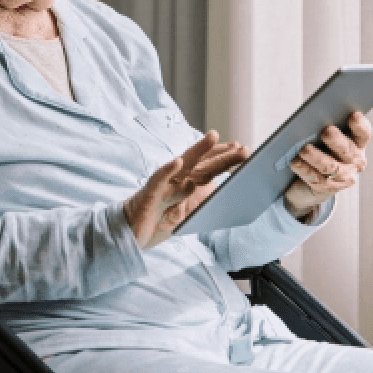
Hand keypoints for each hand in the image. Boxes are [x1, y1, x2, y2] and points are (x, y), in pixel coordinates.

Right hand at [123, 130, 249, 249]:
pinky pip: (159, 180)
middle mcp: (175, 179)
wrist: (130, 235)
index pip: (206, 166)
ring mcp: (163, 185)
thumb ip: (202, 201)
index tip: (241, 148)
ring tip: (212, 137)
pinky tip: (178, 162)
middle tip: (241, 148)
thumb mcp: (186, 213)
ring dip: (198, 151)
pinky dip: (168, 170)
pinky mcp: (149, 194)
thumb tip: (227, 196)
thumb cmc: (157, 221)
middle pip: (202, 164)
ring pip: (183, 166)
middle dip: (222, 155)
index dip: (223, 156)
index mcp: (184, 182)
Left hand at [284, 110, 372, 219]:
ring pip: (329, 166)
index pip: (363, 134)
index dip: (359, 125)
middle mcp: (354, 162)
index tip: (352, 115)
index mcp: (357, 145)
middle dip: (336, 140)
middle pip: (347, 150)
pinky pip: (314, 178)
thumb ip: (324, 129)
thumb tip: (313, 117)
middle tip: (326, 130)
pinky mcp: (326, 189)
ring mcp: (342, 178)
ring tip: (304, 149)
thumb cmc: (317, 152)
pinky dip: (304, 169)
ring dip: (316, 157)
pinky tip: (295, 162)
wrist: (306, 185)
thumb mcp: (324, 140)